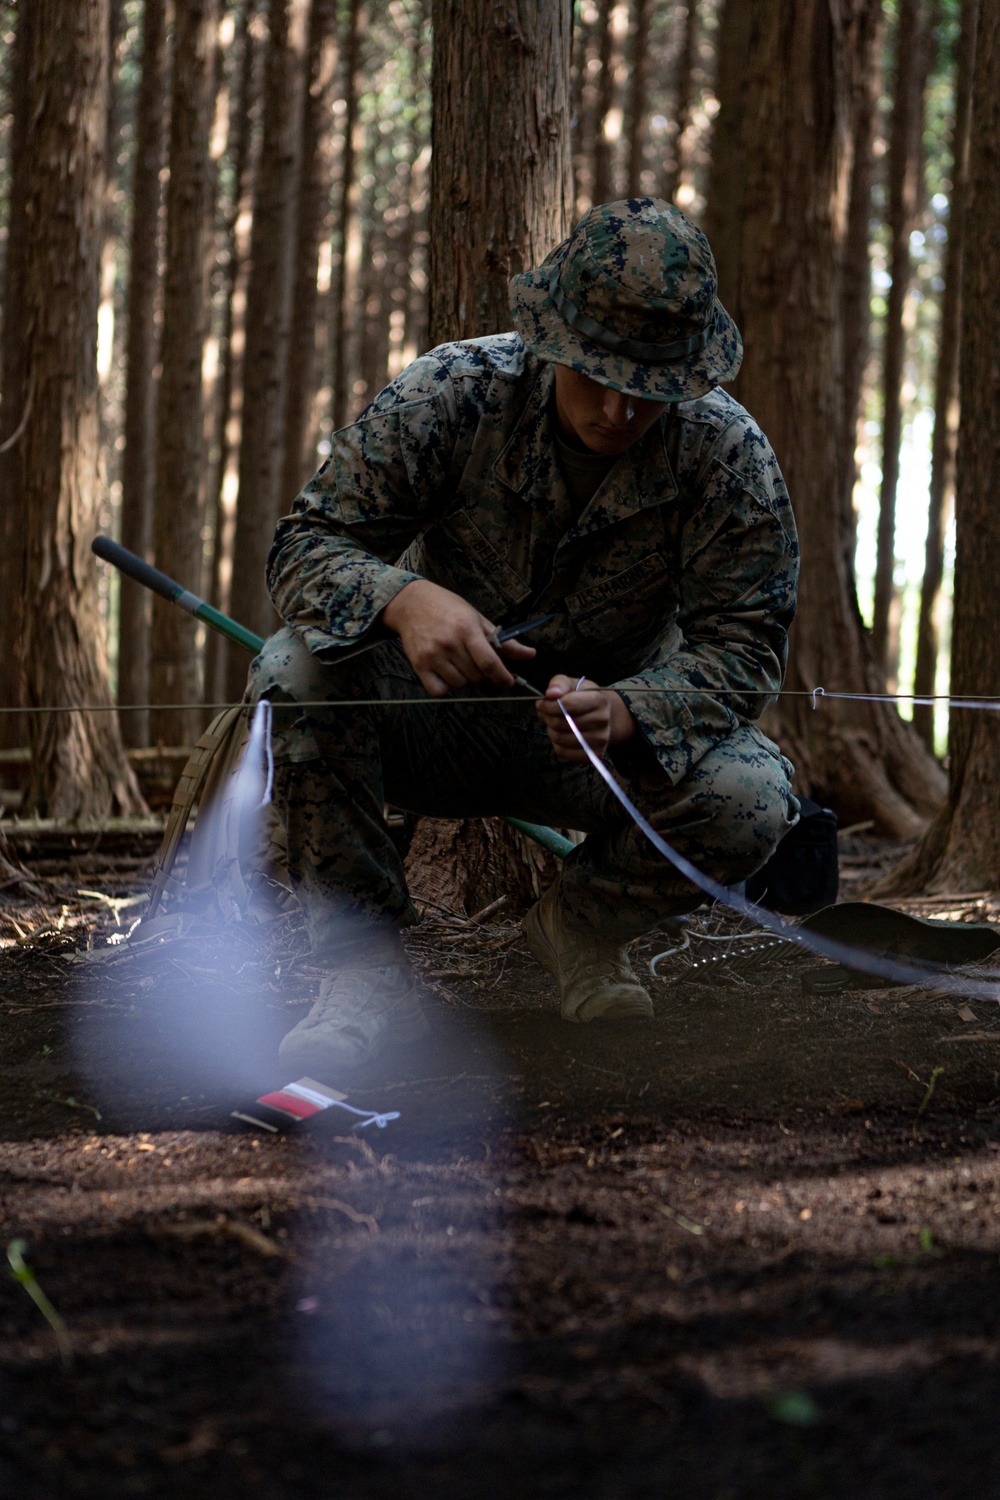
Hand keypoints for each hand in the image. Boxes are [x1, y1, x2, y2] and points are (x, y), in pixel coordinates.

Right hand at [382, 578, 535, 696]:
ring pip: (460, 684)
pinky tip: (446, 672)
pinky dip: (446, 686)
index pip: (489, 662)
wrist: (412, 603)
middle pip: (476, 675)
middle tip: (474, 659)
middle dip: (481, 672)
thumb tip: (530, 654)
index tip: (507, 681)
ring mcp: (432, 655)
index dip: (502, 677)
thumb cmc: (448, 608)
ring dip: (464, 678)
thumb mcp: (478, 619)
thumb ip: (504, 641)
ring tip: (458, 661)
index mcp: (467, 629)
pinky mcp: (419, 665)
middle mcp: (449, 644)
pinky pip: (439, 690)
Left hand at [535, 674, 636, 762]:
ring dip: (551, 730)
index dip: (548, 705)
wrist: (604, 716)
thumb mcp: (573, 684)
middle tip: (547, 714)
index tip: (542, 703)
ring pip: (559, 739)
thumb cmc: (584, 698)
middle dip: (548, 717)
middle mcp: (602, 721)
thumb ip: (559, 684)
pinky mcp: (593, 754)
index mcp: (599, 700)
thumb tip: (551, 694)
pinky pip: (563, 752)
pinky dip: (556, 744)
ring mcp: (600, 740)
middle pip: (560, 723)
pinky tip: (561, 735)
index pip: (567, 705)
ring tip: (555, 723)